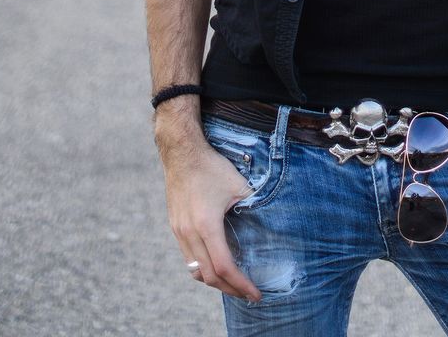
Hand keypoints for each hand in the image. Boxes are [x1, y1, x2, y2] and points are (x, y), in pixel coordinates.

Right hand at [161, 141, 261, 301]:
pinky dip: (203, 268)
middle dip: (230, 289)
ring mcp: (179, 232)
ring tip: (233, 283)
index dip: (241, 285)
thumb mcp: (238, 185)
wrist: (181, 152)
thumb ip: (253, 207)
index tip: (255, 294)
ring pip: (195, 271)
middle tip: (247, 294)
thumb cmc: (211, 167)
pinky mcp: (175, 227)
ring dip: (215, 281)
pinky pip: (188, 258)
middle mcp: (189, 234)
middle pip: (209, 276)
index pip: (224, 268)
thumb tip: (272, 223)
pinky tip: (216, 264)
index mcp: (206, 226)